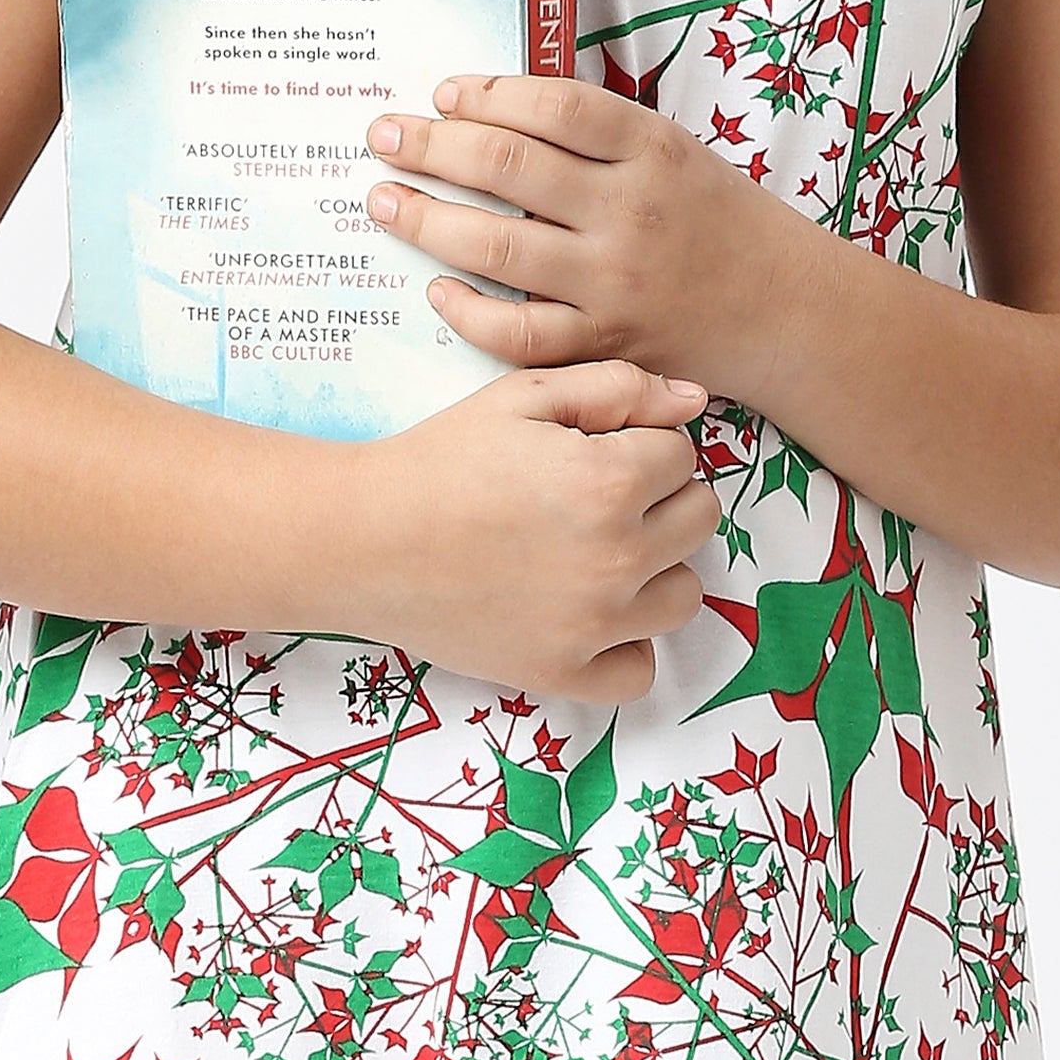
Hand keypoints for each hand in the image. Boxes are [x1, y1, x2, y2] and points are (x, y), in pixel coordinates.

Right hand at [345, 358, 718, 708]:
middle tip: (598, 498)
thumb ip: (616, 387)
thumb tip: (691, 400)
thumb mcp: (522, 396)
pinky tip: (591, 614)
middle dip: (660, 499)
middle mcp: (616, 557)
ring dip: (657, 570)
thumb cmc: (438, 462)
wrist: (362, 541)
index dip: (641, 444)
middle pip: (697, 520)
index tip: (596, 452)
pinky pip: (640, 670)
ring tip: (599, 553)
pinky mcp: (565, 672)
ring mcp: (595, 624)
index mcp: (611, 481)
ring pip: (685, 594)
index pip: (681, 455)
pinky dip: (626, 645)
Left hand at [367, 77, 806, 397]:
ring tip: (384, 200)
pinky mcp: (604, 344)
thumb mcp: (674, 153)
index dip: (485, 94)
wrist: (782, 309)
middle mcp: (630, 213)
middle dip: (429, 146)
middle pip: (507, 167)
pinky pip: (516, 332)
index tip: (442, 94)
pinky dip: (467, 310)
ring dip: (424, 218)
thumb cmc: (717, 222)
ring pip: (495, 245)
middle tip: (384, 135)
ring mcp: (614, 282)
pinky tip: (439, 287)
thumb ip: (597, 134)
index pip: (550, 107)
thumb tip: (493, 105)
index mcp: (651, 150)